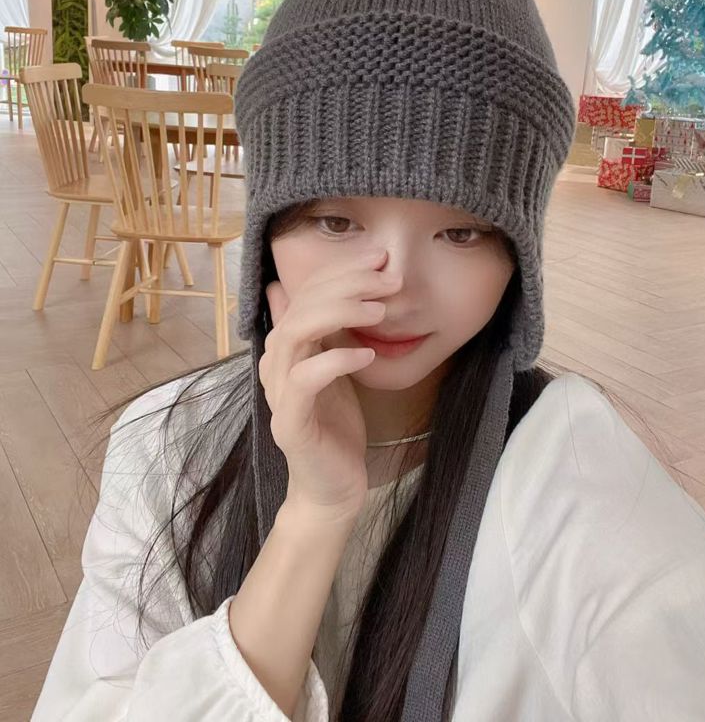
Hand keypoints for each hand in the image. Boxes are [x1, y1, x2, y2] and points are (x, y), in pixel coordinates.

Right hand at [260, 248, 401, 522]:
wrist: (331, 488)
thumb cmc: (335, 424)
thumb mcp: (335, 364)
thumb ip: (324, 328)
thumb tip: (306, 286)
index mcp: (287, 346)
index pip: (306, 291)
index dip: (340, 269)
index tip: (380, 257)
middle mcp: (276, 364)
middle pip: (300, 306)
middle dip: (346, 284)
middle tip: (389, 279)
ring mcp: (279, 393)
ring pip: (295, 335)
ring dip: (339, 313)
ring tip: (380, 310)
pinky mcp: (290, 422)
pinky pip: (304, 381)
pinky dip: (335, 361)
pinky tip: (367, 354)